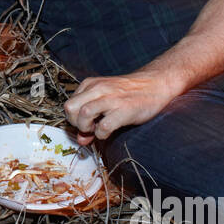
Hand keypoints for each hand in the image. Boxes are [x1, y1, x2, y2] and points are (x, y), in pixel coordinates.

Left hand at [63, 71, 182, 144]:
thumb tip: (80, 140)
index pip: (69, 105)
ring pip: (83, 114)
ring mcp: (111, 99)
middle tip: (88, 127)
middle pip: (70, 108)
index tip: (86, 124)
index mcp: (91, 84)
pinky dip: (102, 134)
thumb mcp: (105, 101)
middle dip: (75, 123)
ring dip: (86, 128)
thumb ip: (91, 118)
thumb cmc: (129, 94)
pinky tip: (108, 132)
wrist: (155, 84)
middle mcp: (98, 89)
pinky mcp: (124, 109)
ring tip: (96, 129)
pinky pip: (104, 126)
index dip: (74, 119)